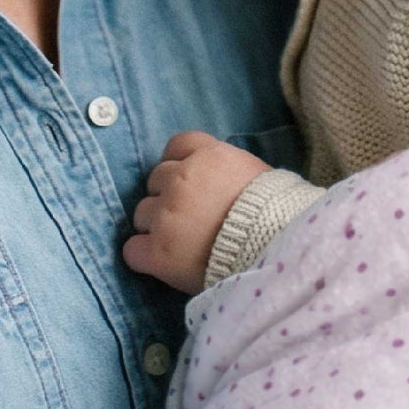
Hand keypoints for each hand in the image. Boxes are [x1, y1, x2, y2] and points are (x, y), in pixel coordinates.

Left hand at [123, 131, 266, 292]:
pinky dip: (144, 257)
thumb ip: (227, 170)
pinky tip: (162, 263)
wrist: (276, 251)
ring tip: (179, 244)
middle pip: (155, 180)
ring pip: (141, 214)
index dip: (179, 163)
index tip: (187, 180)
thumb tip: (219, 178)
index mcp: (208, 157)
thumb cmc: (276, 215)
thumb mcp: (256, 175)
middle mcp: (181, 180)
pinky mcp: (158, 252)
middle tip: (188, 218)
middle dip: (167, 197)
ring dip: (155, 226)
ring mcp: (166, 215)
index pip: (177, 145)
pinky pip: (132, 250)